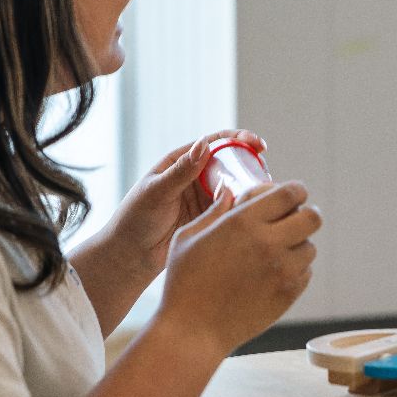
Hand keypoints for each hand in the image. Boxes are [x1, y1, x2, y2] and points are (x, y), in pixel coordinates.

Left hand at [107, 129, 266, 276]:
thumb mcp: (157, 192)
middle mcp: (196, 177)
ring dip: (251, 186)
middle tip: (266, 170)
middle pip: (231, 162)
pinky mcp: (211, 219)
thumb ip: (181, 171)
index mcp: (182, 162)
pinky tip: (256, 210)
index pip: (215, 142)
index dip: (238, 139)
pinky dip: (246, 207)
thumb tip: (204, 143)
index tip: (256, 143)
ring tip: (265, 191)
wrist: (130, 257)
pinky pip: (233, 209)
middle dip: (251, 162)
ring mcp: (205, 198)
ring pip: (236, 186)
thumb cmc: (135, 220)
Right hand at [159, 181, 320, 356]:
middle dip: (306, 214)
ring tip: (277, 252)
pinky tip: (274, 274)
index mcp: (243, 222)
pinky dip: (296, 270)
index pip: (290, 193)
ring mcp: (282, 270)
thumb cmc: (183, 282)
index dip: (296, 191)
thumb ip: (215, 211)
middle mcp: (268, 242)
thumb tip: (231, 192)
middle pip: (312, 217)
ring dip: (298, 245)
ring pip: (310, 246)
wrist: (192, 331)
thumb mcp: (189, 237)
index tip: (293, 196)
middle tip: (293, 220)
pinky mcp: (288, 294)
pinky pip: (306, 272)